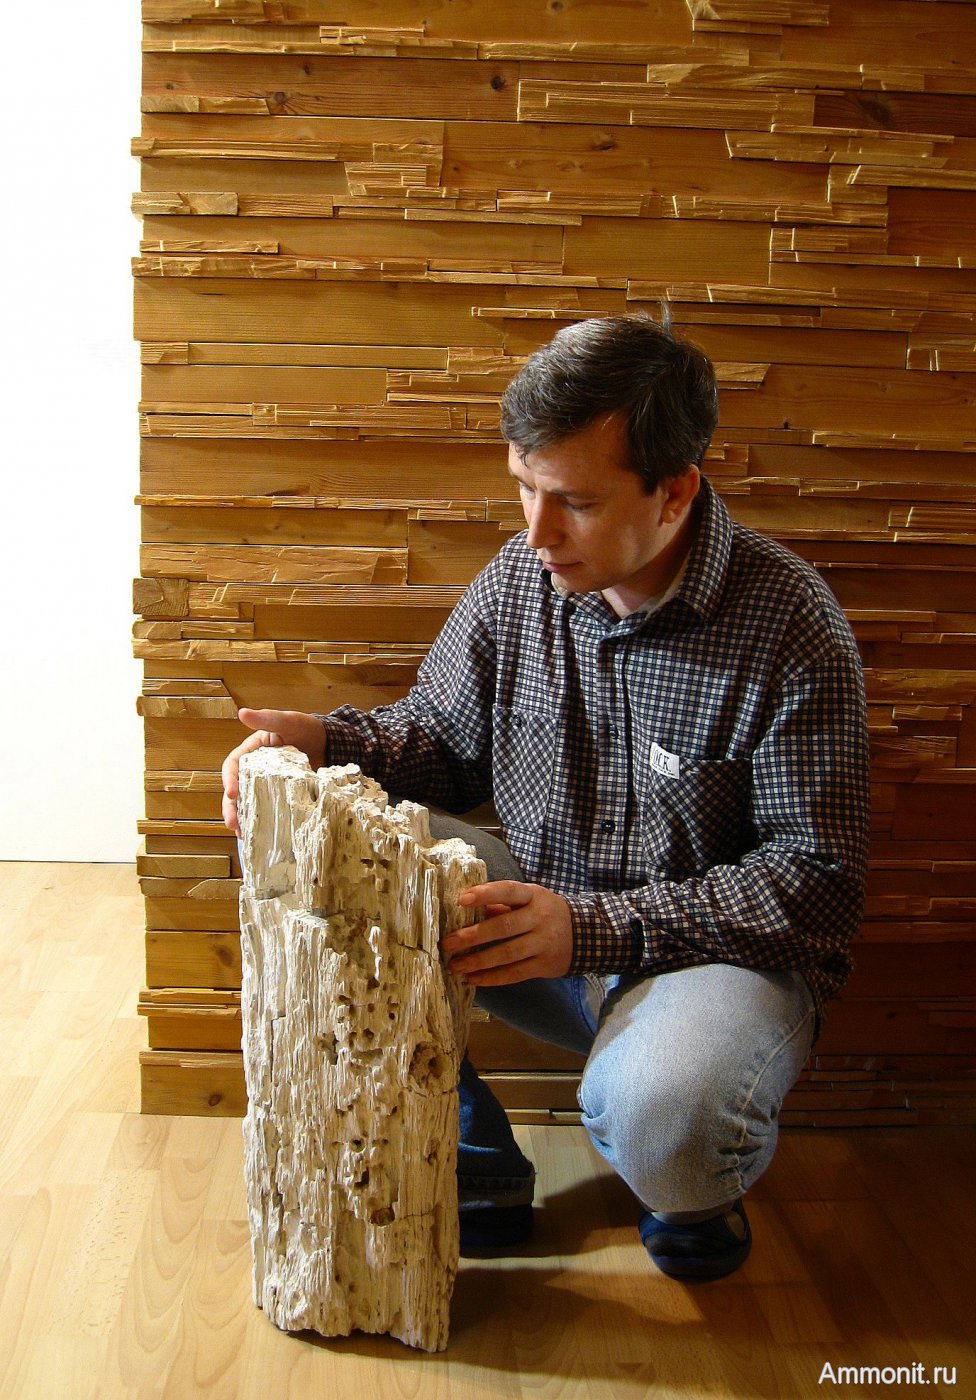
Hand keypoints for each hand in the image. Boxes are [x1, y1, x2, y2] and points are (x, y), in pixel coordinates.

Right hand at [221, 708, 326, 834]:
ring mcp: (267, 785)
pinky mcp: (281, 796)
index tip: (232, 793)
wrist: (329, 743)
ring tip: (241, 835)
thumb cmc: (305, 728)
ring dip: (242, 819)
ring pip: (248, 803)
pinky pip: (267, 809)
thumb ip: (267, 719)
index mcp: (251, 752)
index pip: (233, 766)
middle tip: (233, 824)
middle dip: (231, 807)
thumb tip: (242, 713)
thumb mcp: (287, 721)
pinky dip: (261, 822)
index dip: (229, 780)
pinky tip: (259, 835)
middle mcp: (255, 771)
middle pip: (236, 790)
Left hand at [444, 880, 573, 985]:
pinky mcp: (544, 965)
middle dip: (473, 936)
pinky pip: (515, 973)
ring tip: (456, 966)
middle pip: (504, 927)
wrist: (584, 933)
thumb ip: (500, 904)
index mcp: (533, 895)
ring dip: (478, 961)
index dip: (485, 894)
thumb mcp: (528, 900)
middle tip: (448, 943)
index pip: (508, 891)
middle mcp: (539, 918)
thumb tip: (466, 910)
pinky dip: (493, 978)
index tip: (461, 899)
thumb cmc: (544, 912)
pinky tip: (474, 979)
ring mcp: (544, 943)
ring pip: (507, 954)